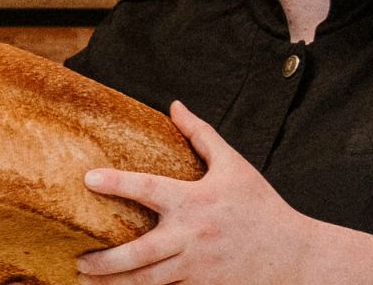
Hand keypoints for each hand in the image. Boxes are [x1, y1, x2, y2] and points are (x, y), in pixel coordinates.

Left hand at [71, 102, 372, 284]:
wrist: (294, 256)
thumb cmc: (261, 207)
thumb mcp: (235, 166)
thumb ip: (201, 135)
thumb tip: (175, 105)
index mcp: (196, 202)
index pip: (149, 189)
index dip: (118, 183)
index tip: (88, 179)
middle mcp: (191, 237)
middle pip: (139, 254)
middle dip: (105, 261)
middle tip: (78, 259)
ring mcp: (196, 267)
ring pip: (148, 281)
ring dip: (114, 283)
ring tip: (86, 278)